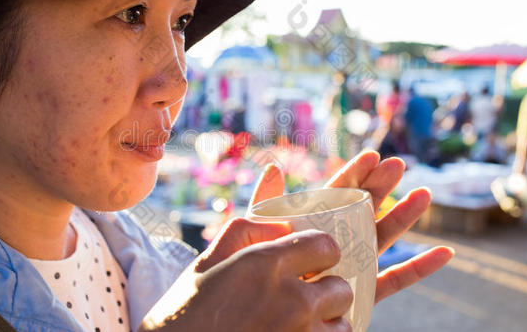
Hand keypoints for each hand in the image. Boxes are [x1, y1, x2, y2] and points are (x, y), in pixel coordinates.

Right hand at [139, 218, 353, 331]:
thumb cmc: (184, 314)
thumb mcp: (207, 263)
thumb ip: (246, 228)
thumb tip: (278, 206)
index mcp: (265, 265)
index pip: (327, 246)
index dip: (321, 252)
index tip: (311, 261)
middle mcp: (290, 301)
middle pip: (341, 289)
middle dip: (327, 290)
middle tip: (303, 296)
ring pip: (342, 326)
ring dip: (327, 323)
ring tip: (296, 322)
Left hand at [249, 150, 453, 303]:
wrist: (267, 315)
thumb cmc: (261, 272)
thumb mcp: (260, 235)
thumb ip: (268, 204)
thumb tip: (275, 168)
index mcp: (314, 224)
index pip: (337, 193)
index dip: (354, 174)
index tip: (372, 156)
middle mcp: (338, 241)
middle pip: (364, 209)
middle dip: (380, 187)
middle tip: (397, 165)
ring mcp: (353, 265)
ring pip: (383, 238)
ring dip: (404, 217)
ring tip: (423, 195)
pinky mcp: (364, 293)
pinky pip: (396, 280)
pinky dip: (421, 269)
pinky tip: (444, 253)